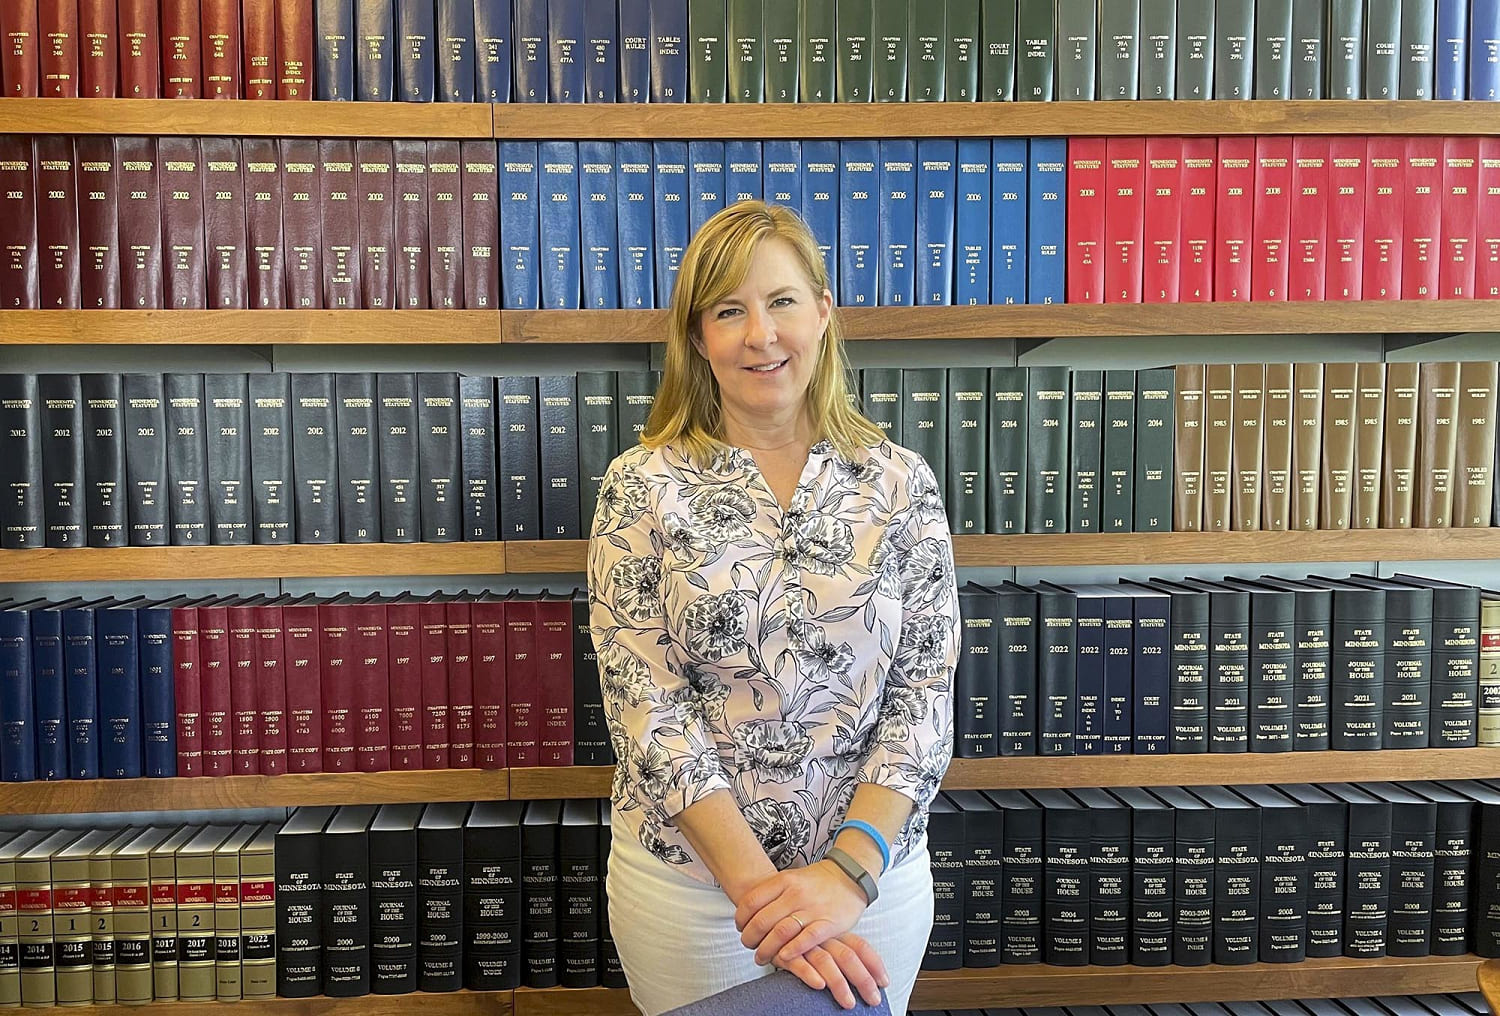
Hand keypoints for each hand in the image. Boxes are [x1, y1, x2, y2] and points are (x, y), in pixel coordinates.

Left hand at [734, 861, 869, 966]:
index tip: (740, 927)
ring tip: (761, 957)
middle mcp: (796, 894)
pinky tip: (783, 957)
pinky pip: (807, 939)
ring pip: (780, 932)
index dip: (740, 918)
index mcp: (784, 881)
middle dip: (750, 938)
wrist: (851, 876)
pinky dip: (792, 950)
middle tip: (748, 946)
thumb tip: (747, 911)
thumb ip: (772, 892)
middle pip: (762, 920)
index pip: (751, 901)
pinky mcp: (829, 924)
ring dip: (766, 949)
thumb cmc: (817, 882)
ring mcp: (812, 909)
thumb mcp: (792, 878)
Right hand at [774, 933, 889, 1009]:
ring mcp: (804, 942)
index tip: (884, 982)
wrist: (765, 910)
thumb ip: (838, 950)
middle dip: (862, 980)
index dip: (874, 964)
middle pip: (848, 956)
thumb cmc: (797, 930)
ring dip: (839, 983)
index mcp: (834, 931)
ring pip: (826, 961)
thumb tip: (862, 974)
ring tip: (848, 1003)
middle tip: (872, 1000)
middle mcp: (822, 936)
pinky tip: (818, 985)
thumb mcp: (821, 937)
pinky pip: (798, 962)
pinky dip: (809, 973)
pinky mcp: (785, 950)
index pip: (860, 946)